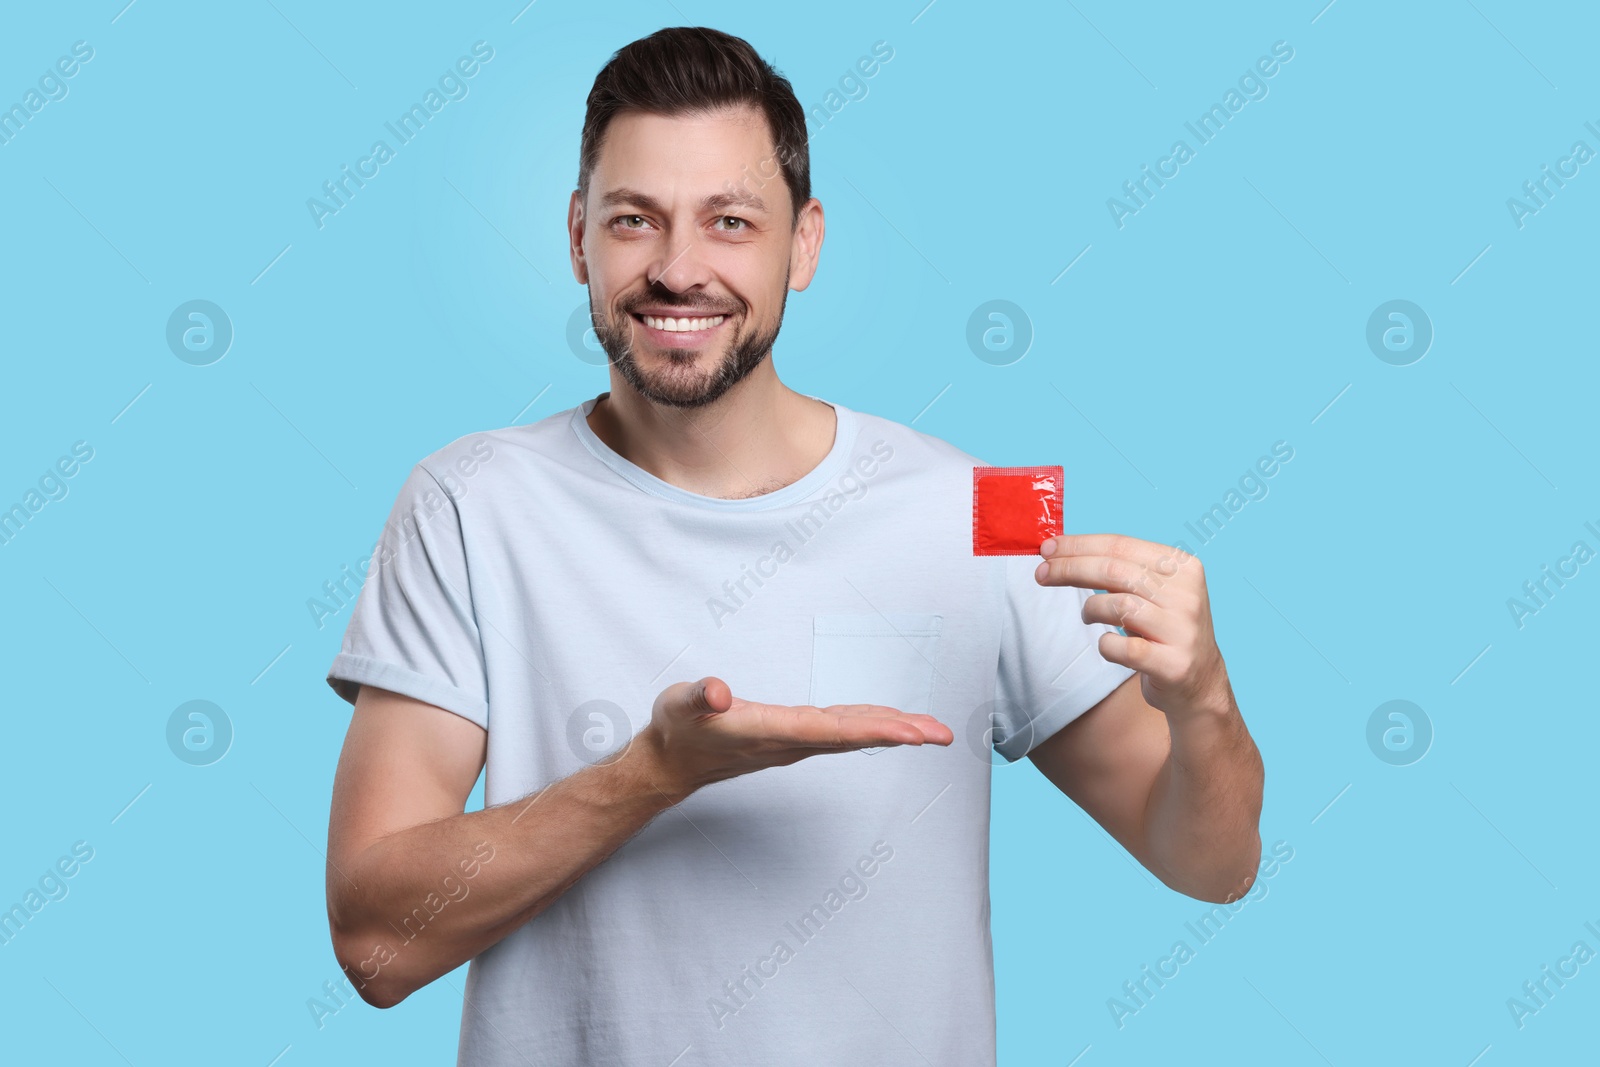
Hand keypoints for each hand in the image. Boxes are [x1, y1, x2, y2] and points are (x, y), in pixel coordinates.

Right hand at [640, 676, 953, 794]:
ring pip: (851, 735)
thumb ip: (699, 697)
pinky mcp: (792, 737)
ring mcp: (793, 742)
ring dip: (892, 730)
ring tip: (930, 729)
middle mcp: (790, 741)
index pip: (832, 732)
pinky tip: (888, 722)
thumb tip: (717, 693)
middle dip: (899, 734)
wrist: (669, 763)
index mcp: (770, 731)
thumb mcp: (678, 704)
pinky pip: (841, 732)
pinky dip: (870, 726)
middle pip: (854, 737)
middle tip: (943, 733)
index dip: (874, 731)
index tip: (911, 734)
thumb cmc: (677, 728)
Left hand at [1034, 534, 1232, 720]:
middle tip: (1041, 574)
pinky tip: (1108, 645)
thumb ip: (1119, 570)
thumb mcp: (1152, 592)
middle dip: (1070, 569)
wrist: (1200, 683)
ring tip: (1088, 616)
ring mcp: (1183, 630)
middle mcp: (1187, 595)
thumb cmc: (1163, 630)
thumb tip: (1061, 551)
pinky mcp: (1174, 664)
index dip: (1079, 545)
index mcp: (1183, 566)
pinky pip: (1124, 648)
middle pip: (1115, 570)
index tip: (1048, 548)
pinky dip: (1106, 645)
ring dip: (1091, 610)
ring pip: (1119, 605)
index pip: (1121, 544)